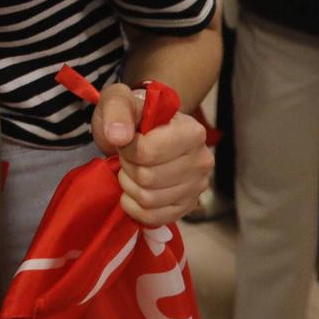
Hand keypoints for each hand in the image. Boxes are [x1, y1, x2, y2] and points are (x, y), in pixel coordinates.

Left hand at [92, 84, 211, 227]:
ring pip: (149, 200)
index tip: (126, 140)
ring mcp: (197, 187)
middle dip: (127, 168)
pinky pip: (153, 218)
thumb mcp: (119, 100)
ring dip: (129, 186)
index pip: (148, 152)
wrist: (143, 131)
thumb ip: (116, 110)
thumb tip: (118, 136)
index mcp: (192, 131)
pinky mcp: (187, 207)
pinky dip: (135, 207)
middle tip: (127, 157)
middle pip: (148, 178)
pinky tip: (134, 191)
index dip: (127, 149)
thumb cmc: (133, 115)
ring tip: (132, 170)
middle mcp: (202, 160)